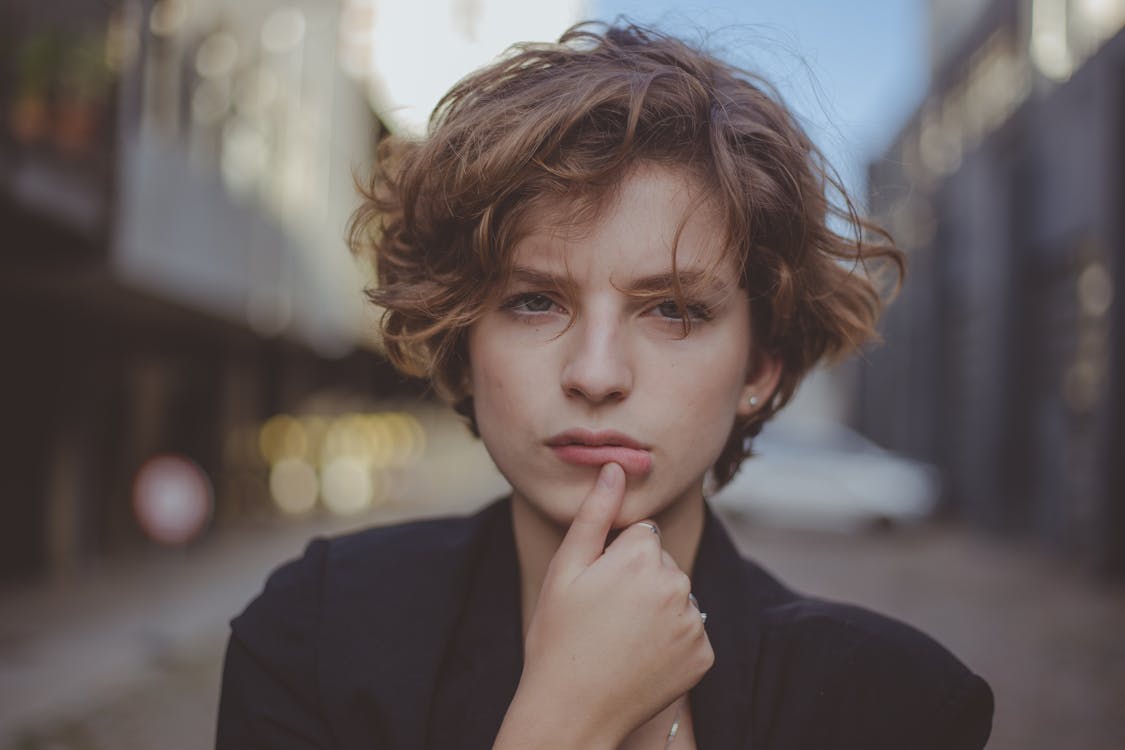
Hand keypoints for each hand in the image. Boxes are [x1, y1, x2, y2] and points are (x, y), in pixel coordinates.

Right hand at [504, 463, 712, 747]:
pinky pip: (690, 632)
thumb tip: (616, 465)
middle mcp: (676, 584)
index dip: (616, 557)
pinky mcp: (704, 655)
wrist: (572, 710)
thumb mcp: (566, 569)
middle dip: (640, 580)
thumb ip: (595, 513)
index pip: (642, 534)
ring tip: (622, 639)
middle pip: (662, 563)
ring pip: (677, 597)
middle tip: (605, 617)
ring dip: (657, 610)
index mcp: (641, 556)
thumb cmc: (558, 636)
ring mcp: (693, 622)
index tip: (597, 587)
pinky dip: (671, 642)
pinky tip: (642, 658)